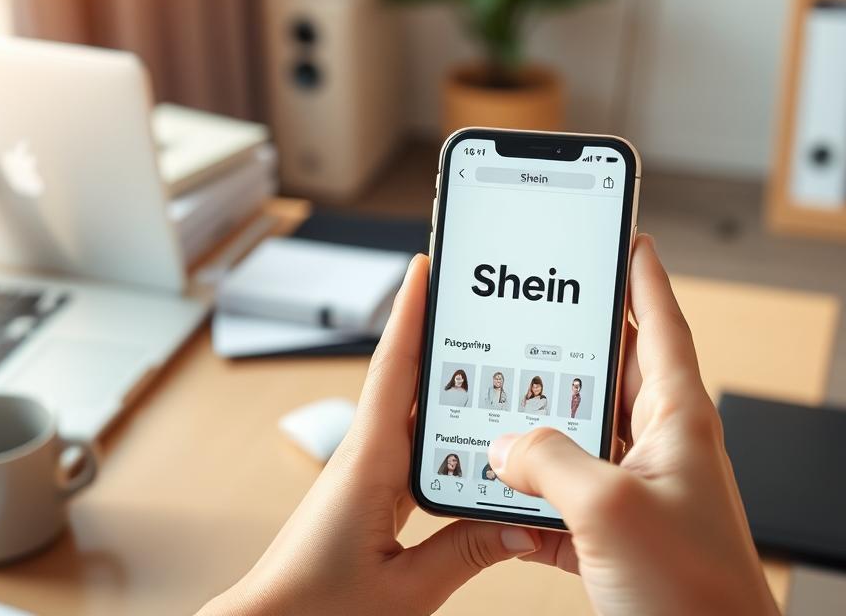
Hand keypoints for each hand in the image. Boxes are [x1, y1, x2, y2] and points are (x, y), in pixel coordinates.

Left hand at [202, 255, 539, 615]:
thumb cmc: (317, 611)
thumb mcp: (406, 591)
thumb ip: (468, 552)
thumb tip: (527, 522)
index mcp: (366, 465)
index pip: (392, 372)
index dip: (410, 314)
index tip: (427, 264)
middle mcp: (363, 459)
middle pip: (406, 381)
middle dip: (440, 336)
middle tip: (481, 301)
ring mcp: (364, 477)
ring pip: (412, 417)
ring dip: (445, 387)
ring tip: (494, 363)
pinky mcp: (368, 498)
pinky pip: (411, 451)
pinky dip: (442, 436)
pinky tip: (473, 442)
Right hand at [488, 235, 777, 615]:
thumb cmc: (697, 596)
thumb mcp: (610, 509)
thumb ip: (549, 461)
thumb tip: (504, 445)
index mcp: (680, 422)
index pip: (663, 327)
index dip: (643, 278)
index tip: (625, 238)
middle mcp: (662, 450)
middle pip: (611, 376)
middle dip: (570, 349)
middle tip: (532, 313)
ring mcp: (639, 495)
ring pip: (579, 440)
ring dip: (538, 431)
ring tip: (495, 407)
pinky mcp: (616, 540)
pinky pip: (564, 500)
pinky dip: (530, 499)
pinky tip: (499, 498)